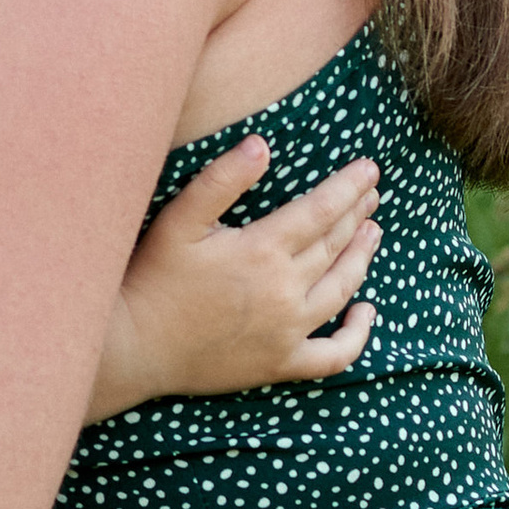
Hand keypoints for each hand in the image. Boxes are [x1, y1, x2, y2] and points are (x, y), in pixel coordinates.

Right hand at [87, 137, 379, 421]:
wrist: (134, 346)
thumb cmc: (153, 276)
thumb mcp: (179, 220)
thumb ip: (221, 180)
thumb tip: (262, 144)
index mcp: (262, 250)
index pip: (321, 211)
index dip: (349, 187)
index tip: (369, 169)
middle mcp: (284, 290)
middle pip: (335, 245)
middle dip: (358, 214)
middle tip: (373, 194)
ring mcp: (287, 331)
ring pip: (342, 289)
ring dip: (362, 258)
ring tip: (374, 234)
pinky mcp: (281, 363)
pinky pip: (335, 355)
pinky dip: (358, 336)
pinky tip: (366, 314)